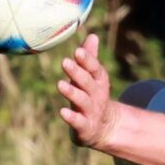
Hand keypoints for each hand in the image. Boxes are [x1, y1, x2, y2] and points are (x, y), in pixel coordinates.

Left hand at [57, 35, 119, 151]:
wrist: (104, 128)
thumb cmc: (93, 97)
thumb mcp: (93, 78)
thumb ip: (90, 58)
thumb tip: (92, 35)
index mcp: (99, 81)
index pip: (95, 69)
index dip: (87, 60)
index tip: (78, 51)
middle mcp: (97, 95)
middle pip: (88, 83)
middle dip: (78, 72)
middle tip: (65, 61)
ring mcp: (92, 112)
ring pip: (83, 101)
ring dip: (72, 92)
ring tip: (60, 84)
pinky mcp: (85, 127)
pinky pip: (79, 122)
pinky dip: (72, 118)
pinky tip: (62, 111)